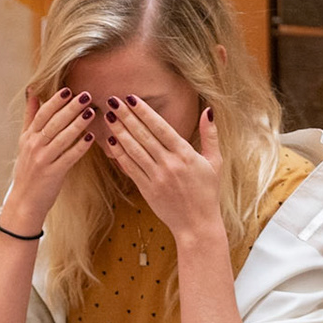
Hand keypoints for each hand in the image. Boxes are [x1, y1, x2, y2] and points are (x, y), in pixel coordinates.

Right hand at [7, 88, 96, 231]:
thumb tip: (32, 92)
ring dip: (77, 125)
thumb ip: (30, 117)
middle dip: (70, 109)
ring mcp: (43, 160)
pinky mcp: (52, 174)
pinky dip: (79, 148)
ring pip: (61, 139)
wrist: (24, 201)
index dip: (55, 101)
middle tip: (85, 96)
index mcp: (28, 138)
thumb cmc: (28, 170)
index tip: (68, 90)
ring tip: (91, 112)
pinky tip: (90, 138)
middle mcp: (34, 147)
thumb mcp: (24, 142)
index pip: (41, 115)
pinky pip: (68, 158)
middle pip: (53, 123)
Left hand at [103, 97, 222, 244]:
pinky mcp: (146, 189)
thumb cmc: (207, 192)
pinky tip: (110, 142)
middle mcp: (169, 164)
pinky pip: (130, 168)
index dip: (144, 112)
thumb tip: (208, 110)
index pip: (161, 128)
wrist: (197, 224)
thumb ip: (209, 135)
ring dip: (119, 132)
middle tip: (113, 100)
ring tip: (108, 117)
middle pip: (143, 135)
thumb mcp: (214, 162)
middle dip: (127, 116)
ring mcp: (156, 177)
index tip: (132, 98)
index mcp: (185, 154)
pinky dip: (119, 154)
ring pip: (133, 150)